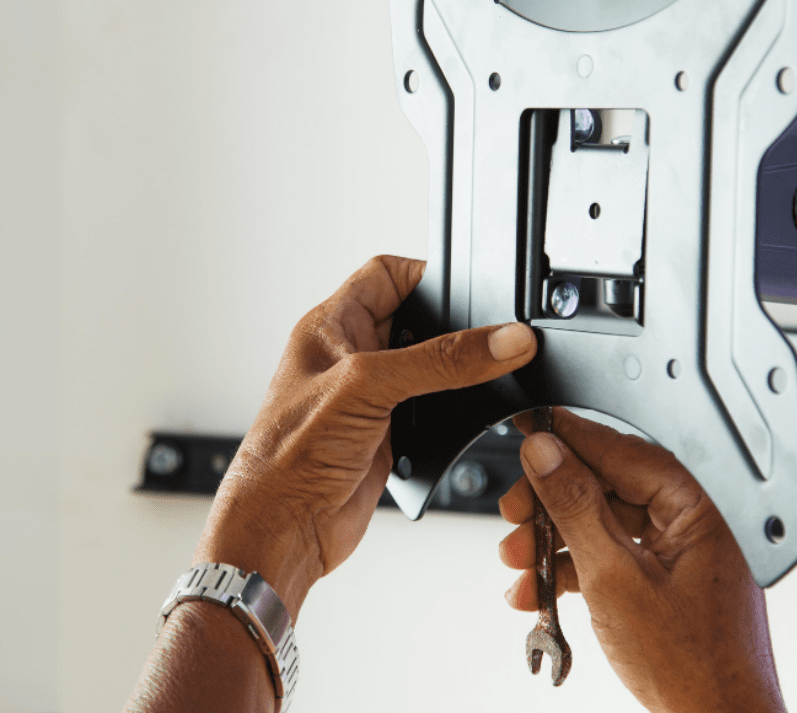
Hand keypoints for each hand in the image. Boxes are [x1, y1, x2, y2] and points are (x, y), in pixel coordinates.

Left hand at [195, 255, 537, 618]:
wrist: (284, 532)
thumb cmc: (287, 456)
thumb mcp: (369, 388)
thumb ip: (440, 361)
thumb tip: (503, 340)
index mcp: (331, 326)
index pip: (388, 274)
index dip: (427, 273)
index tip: (470, 287)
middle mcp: (351, 356)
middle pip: (418, 320)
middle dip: (452, 326)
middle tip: (487, 334)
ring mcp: (371, 397)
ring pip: (430, 366)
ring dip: (454, 373)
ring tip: (478, 374)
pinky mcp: (389, 434)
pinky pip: (434, 408)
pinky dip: (453, 411)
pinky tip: (459, 417)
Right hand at [499, 410, 785, 712]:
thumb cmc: (693, 667)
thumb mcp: (614, 576)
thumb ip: (576, 507)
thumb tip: (547, 453)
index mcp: (694, 508)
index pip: (623, 451)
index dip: (571, 436)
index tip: (531, 425)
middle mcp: (688, 525)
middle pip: (607, 488)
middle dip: (551, 502)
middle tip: (513, 512)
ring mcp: (674, 558)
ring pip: (602, 527)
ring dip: (552, 542)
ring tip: (518, 561)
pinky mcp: (660, 588)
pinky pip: (609, 560)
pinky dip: (571, 572)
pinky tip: (537, 590)